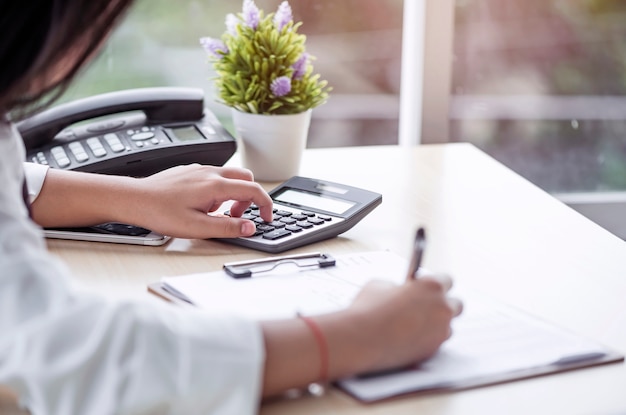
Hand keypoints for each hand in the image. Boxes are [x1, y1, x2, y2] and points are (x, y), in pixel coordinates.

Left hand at [130, 164, 272, 238]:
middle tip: (238, 216)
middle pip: (246, 177)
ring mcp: (199, 169)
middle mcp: (210, 172)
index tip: (267, 217)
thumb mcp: (197, 228)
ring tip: (217, 213)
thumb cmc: (160, 212)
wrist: (134, 199)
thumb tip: (250, 227)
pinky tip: (203, 205)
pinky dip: (219, 190)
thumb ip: (227, 227)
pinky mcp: (190, 170)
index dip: (266, 204)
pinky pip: (215, 176)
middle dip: (250, 197)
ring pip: (230, 176)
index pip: (254, 189)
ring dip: (234, 194)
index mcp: (215, 185)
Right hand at [344, 274, 462, 373]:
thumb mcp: (380, 285)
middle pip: (456, 305)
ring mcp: (440, 331)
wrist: (361, 339)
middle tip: (427, 306)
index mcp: (432, 286)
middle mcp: (442, 308)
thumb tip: (399, 291)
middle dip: (443, 305)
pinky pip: (436, 342)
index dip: (436, 283)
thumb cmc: (368, 309)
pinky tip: (410, 338)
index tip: (428, 288)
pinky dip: (427, 340)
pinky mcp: (433, 351)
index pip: (447, 280)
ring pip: (447, 326)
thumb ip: (398, 286)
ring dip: (436, 324)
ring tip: (416, 325)